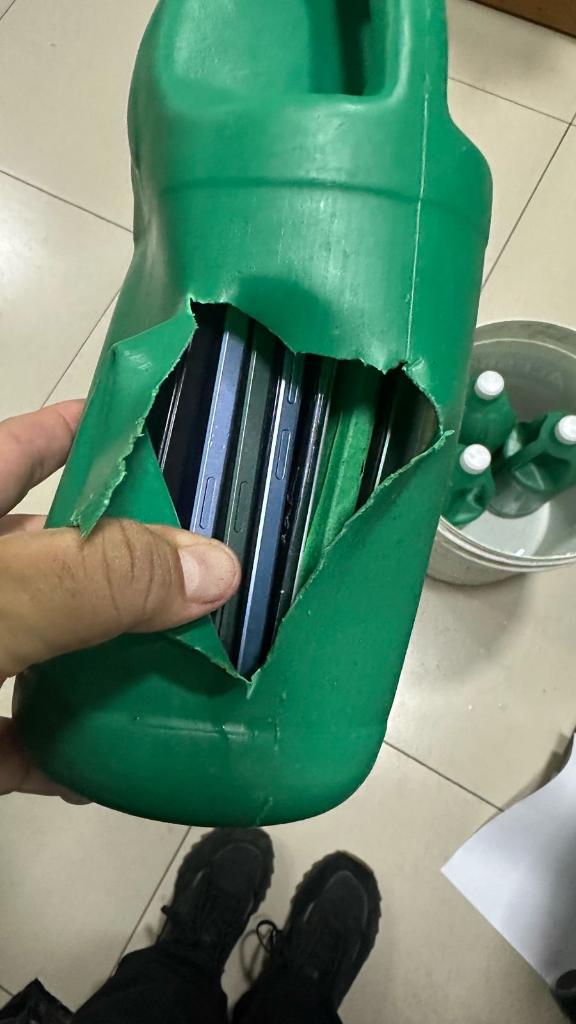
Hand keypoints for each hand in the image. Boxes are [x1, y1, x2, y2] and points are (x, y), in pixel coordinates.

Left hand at [0, 401, 239, 798]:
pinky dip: (56, 753)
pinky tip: (107, 771)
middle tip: (219, 574)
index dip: (97, 431)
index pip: (30, 448)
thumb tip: (218, 567)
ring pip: (43, 651)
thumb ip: (98, 580)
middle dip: (133, 567)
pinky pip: (11, 737)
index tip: (177, 433)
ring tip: (191, 669)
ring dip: (105, 667)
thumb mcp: (1, 599)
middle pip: (55, 558)